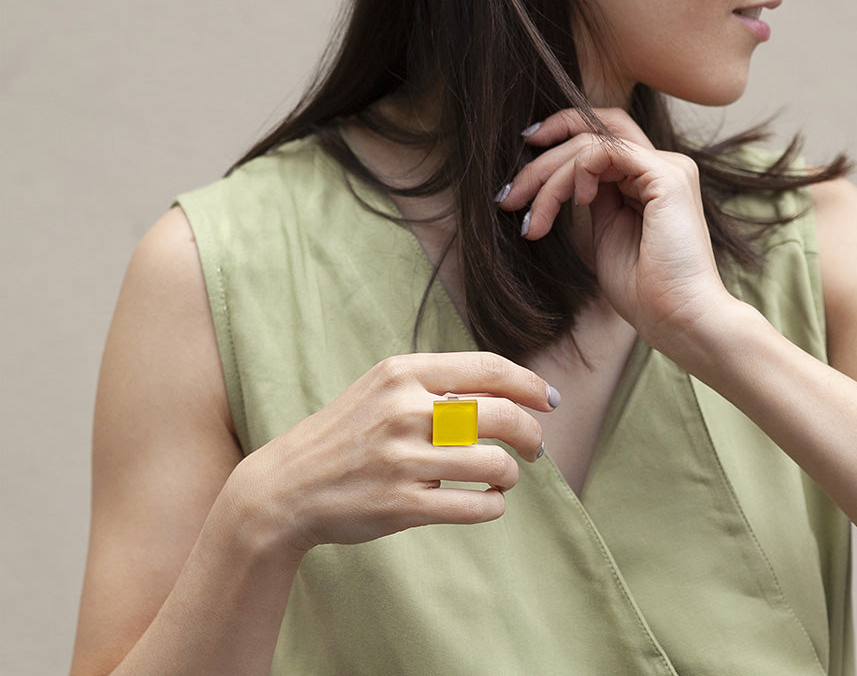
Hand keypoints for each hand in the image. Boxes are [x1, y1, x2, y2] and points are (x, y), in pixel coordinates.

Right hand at [238, 352, 555, 552]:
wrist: (288, 485)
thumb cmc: (349, 432)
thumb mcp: (384, 387)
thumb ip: (438, 383)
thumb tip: (511, 392)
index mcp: (404, 372)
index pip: (489, 368)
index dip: (530, 384)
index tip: (550, 400)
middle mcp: (405, 409)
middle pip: (502, 414)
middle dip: (532, 434)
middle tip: (536, 448)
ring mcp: (403, 458)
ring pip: (495, 463)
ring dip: (511, 473)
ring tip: (503, 477)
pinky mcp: (402, 505)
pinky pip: (474, 505)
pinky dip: (494, 505)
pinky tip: (488, 502)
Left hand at [501, 109, 737, 354]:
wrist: (677, 319)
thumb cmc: (643, 290)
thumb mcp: (606, 233)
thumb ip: (594, 198)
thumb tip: (563, 177)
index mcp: (649, 179)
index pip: (600, 135)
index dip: (559, 135)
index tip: (524, 161)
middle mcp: (662, 166)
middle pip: (591, 132)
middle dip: (540, 162)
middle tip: (508, 198)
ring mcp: (668, 167)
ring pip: (591, 142)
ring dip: (549, 176)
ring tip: (532, 218)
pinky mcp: (667, 176)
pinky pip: (606, 151)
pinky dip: (579, 171)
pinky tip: (578, 202)